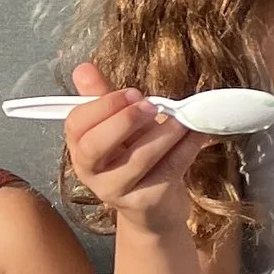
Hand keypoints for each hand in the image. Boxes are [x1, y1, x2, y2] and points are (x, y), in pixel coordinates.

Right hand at [63, 59, 207, 237]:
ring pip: (137, 158)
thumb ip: (103, 97)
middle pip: (95, 145)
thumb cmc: (134, 156)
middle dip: (125, 120)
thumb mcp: (117, 125)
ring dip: (164, 132)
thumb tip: (83, 68)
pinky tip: (196, 133)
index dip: (104, 105)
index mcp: (80, 147)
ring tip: (181, 118)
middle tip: (151, 105)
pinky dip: (186, 147)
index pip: (76, 123)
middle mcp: (91, 171)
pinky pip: (168, 169)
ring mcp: (116, 190)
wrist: (155, 205)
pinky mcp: (146, 201)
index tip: (132, 93)